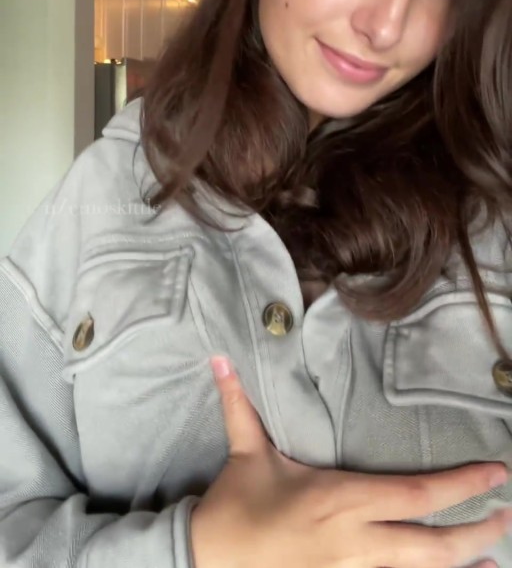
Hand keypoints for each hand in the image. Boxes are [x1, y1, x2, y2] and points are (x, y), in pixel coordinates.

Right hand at [190, 356, 509, 567]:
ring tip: (495, 558)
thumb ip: (240, 403)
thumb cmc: (236, 507)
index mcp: (340, 498)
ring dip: (462, 565)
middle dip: (477, 531)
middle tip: (508, 515)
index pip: (415, 494)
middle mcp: (355, 540)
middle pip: (432, 544)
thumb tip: (221, 358)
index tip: (496, 474)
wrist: (208, 564)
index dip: (463, 486)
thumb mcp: (246, 452)